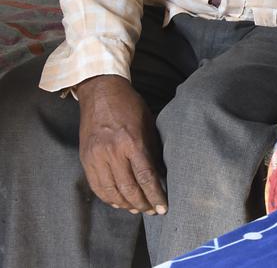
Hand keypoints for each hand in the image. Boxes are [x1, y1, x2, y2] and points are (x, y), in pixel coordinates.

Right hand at [76, 74, 166, 215]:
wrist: (101, 92)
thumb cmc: (130, 105)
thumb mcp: (148, 123)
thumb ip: (152, 149)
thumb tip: (160, 174)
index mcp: (132, 142)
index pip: (146, 177)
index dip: (155, 195)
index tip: (162, 208)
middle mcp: (112, 152)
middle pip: (128, 188)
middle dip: (142, 203)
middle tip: (152, 211)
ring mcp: (96, 156)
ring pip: (110, 191)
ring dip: (125, 204)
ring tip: (137, 209)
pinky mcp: (85, 158)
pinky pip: (96, 186)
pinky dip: (108, 197)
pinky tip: (118, 201)